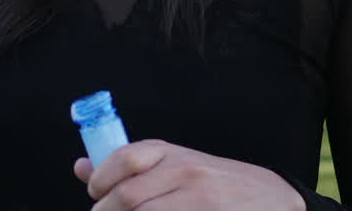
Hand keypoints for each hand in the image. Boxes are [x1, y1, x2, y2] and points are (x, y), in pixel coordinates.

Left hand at [73, 139, 304, 210]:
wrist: (271, 198)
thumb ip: (127, 166)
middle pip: (128, 196)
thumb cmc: (213, 182)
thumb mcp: (173, 164)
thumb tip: (80, 167)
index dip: (99, 180)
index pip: (122, 159)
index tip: (95, 194)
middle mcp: (184, 170)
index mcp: (170, 152)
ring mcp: (199, 199)